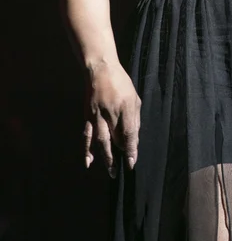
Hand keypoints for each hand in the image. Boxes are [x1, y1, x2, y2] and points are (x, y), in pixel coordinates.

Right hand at [83, 62, 140, 176]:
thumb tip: (134, 137)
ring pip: (101, 141)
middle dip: (120, 155)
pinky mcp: (87, 116)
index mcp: (125, 107)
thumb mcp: (134, 97)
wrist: (99, 69)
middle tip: (123, 169)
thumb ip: (135, 117)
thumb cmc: (120, 82)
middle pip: (115, 139)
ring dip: (106, 158)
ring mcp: (97, 115)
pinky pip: (87, 136)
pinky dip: (87, 150)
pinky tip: (89, 162)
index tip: (132, 162)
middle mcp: (110, 113)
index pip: (129, 133)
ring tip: (111, 172)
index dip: (131, 149)